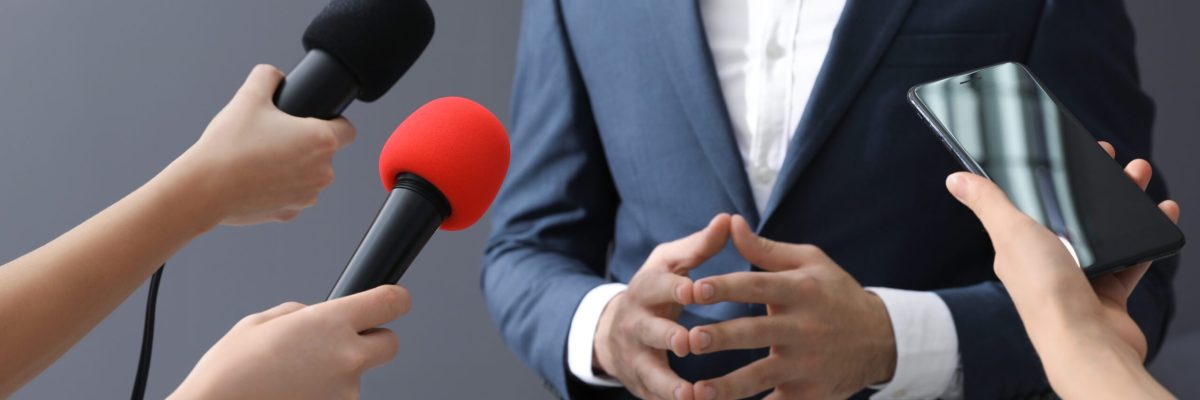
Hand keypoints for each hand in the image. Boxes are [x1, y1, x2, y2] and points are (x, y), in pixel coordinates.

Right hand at [168, 64, 355, 225]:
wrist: (205, 188)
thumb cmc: (229, 145)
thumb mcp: (248, 97)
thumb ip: (267, 76)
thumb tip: (274, 75)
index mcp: (321, 141)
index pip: (347, 130)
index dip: (334, 121)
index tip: (315, 120)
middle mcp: (322, 171)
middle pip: (325, 153)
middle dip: (305, 144)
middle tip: (276, 136)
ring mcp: (307, 195)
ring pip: (308, 175)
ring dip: (294, 166)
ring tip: (262, 157)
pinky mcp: (290, 212)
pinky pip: (291, 194)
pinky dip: (278, 186)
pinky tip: (255, 178)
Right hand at [170, 285, 409, 399]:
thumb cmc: (230, 372)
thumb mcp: (262, 322)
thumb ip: (301, 313)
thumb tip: (316, 316)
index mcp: (331, 323)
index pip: (391, 302)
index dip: (396, 299)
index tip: (395, 300)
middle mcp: (347, 357)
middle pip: (390, 343)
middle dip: (371, 340)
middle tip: (340, 344)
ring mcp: (345, 392)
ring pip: (359, 375)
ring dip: (338, 373)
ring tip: (295, 375)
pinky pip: (340, 396)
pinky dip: (323, 393)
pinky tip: (294, 391)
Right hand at [594, 214, 730, 399]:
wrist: (613, 331)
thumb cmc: (655, 291)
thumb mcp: (669, 265)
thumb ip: (698, 246)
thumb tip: (729, 219)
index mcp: (646, 289)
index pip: (658, 287)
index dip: (674, 289)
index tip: (694, 290)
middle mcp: (636, 324)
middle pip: (649, 331)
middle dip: (667, 337)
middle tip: (689, 342)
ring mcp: (636, 357)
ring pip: (650, 372)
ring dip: (668, 385)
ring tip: (689, 396)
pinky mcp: (642, 384)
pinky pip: (656, 397)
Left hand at [688, 215, 894, 399]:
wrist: (882, 339)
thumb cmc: (835, 293)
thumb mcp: (810, 262)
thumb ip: (766, 249)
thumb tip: (731, 223)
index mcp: (801, 290)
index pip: (757, 286)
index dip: (726, 288)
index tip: (695, 288)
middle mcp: (803, 327)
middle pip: (755, 333)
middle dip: (722, 338)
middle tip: (689, 341)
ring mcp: (807, 363)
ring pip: (761, 376)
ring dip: (728, 386)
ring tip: (697, 391)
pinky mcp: (810, 393)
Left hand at [945, 142, 1179, 398]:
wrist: (1087, 343)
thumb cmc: (1045, 292)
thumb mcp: (1011, 233)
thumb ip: (988, 203)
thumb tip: (955, 179)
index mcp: (1019, 245)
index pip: (1034, 201)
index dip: (1053, 175)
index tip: (1075, 150)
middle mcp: (1047, 261)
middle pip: (1075, 213)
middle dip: (1097, 183)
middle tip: (1117, 161)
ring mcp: (1080, 276)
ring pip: (1106, 231)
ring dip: (1124, 201)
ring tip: (1139, 175)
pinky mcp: (1110, 292)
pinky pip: (1132, 257)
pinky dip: (1148, 234)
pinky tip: (1160, 213)